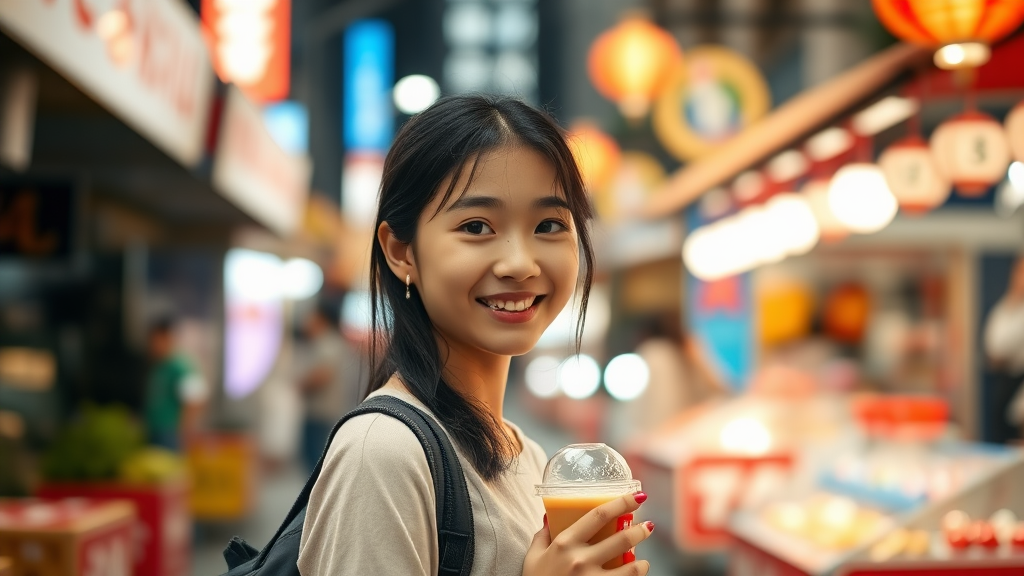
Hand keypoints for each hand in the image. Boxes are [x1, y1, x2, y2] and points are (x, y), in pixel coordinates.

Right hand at [523, 492, 652, 575]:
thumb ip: (543, 535)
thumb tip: (550, 517)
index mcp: (564, 542)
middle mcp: (580, 559)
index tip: (636, 497)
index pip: (598, 515)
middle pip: (620, 539)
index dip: (621, 503)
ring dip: (642, 562)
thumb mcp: (533, 556)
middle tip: (647, 526)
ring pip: (630, 567)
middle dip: (640, 531)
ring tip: (643, 561)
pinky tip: (637, 574)